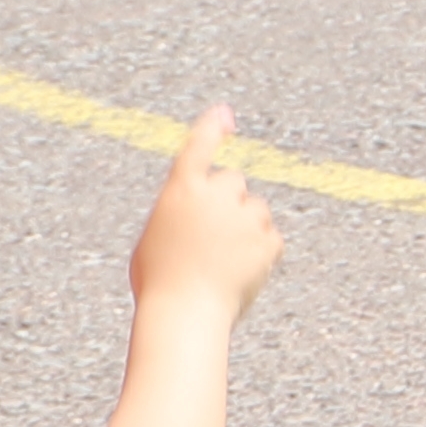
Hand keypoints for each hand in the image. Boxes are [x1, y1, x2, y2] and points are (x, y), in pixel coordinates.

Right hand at [128, 104, 282, 321]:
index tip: (224, 113)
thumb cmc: (159, 283)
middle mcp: (217, 193)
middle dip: (228, 201)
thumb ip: (180, 214)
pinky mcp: (268, 237)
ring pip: (255, 211)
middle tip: (212, 235)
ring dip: (245, 228)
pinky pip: (271, 238)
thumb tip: (199, 213)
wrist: (186, 313)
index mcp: (181, 189)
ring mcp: (246, 214)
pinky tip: (239, 273)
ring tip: (221, 263)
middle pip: (233, 181)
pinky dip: (261, 253)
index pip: (198, 147)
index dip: (211, 128)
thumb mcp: (155, 238)